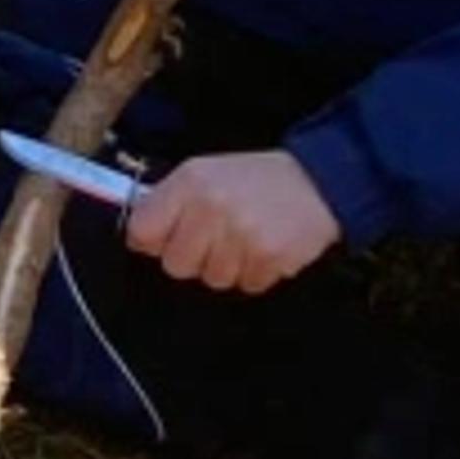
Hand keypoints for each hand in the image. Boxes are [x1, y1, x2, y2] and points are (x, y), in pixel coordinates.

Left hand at [125, 148, 340, 295]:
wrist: (320, 180)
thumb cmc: (254, 181)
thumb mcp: (205, 174)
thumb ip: (169, 202)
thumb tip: (139, 239)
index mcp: (190, 182)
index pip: (142, 231)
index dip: (155, 240)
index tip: (170, 236)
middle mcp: (211, 207)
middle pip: (176, 265)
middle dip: (194, 257)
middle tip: (218, 236)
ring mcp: (241, 235)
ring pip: (212, 280)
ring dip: (228, 266)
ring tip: (247, 238)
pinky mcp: (269, 258)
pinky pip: (247, 285)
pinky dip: (256, 272)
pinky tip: (266, 246)